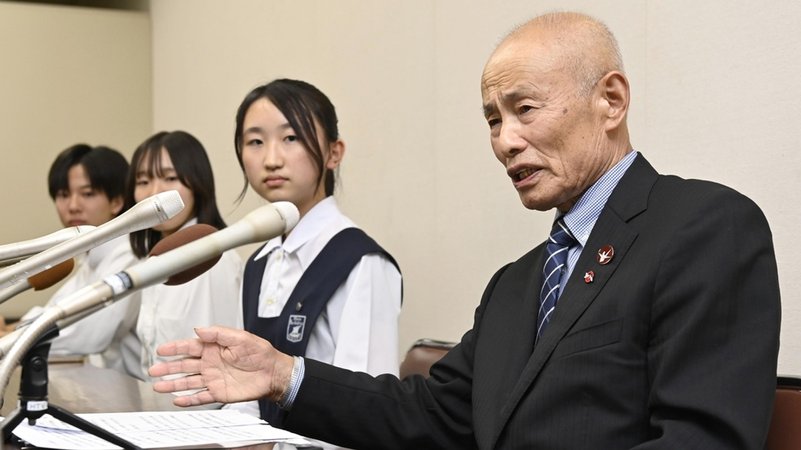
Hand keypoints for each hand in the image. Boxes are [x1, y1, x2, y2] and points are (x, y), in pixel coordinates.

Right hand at [148, 326, 294, 406]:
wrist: (273, 372)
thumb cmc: (261, 353)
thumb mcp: (241, 337)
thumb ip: (219, 333)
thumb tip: (199, 329)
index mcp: (214, 348)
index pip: (190, 347)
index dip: (175, 348)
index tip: (161, 349)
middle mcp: (210, 363)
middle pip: (184, 365)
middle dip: (168, 368)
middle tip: (153, 370)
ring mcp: (213, 378)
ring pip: (188, 382)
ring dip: (173, 384)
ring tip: (158, 387)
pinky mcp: (219, 392)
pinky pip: (200, 397)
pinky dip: (189, 400)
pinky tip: (177, 400)